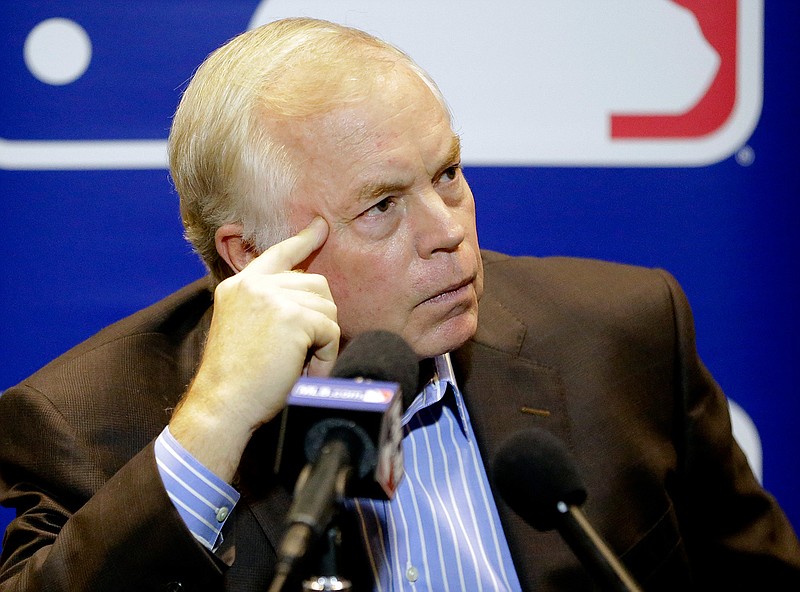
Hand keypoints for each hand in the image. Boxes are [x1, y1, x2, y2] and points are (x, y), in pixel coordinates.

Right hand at [169, 217, 338, 480]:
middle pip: (316, 285)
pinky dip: (326, 355)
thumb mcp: (245, 330)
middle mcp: (254, 284)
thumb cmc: (236, 381)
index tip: (321, 227)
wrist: (222, 406)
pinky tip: (305, 371)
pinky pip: (331, 331)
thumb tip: (310, 296)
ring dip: (322, 340)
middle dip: (319, 319)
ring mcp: (272, 297)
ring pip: (327, 308)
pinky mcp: (292, 316)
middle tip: (302, 354)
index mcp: (240, 286)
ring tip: (299, 364)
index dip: (303, 240)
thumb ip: (269, 307)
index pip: (277, 253)